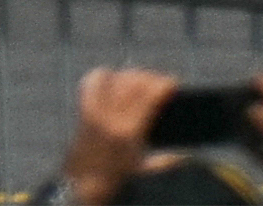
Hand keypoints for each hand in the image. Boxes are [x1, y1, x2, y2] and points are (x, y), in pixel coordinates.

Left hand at [70, 73, 179, 205]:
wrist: (80, 187)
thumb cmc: (111, 181)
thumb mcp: (141, 171)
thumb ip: (164, 162)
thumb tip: (182, 158)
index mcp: (129, 132)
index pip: (150, 94)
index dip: (165, 83)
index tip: (173, 83)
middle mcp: (111, 118)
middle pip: (134, 81)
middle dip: (151, 78)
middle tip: (160, 84)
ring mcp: (95, 112)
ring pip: (115, 78)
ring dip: (130, 76)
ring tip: (139, 83)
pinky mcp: (84, 112)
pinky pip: (93, 82)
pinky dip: (105, 77)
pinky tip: (113, 81)